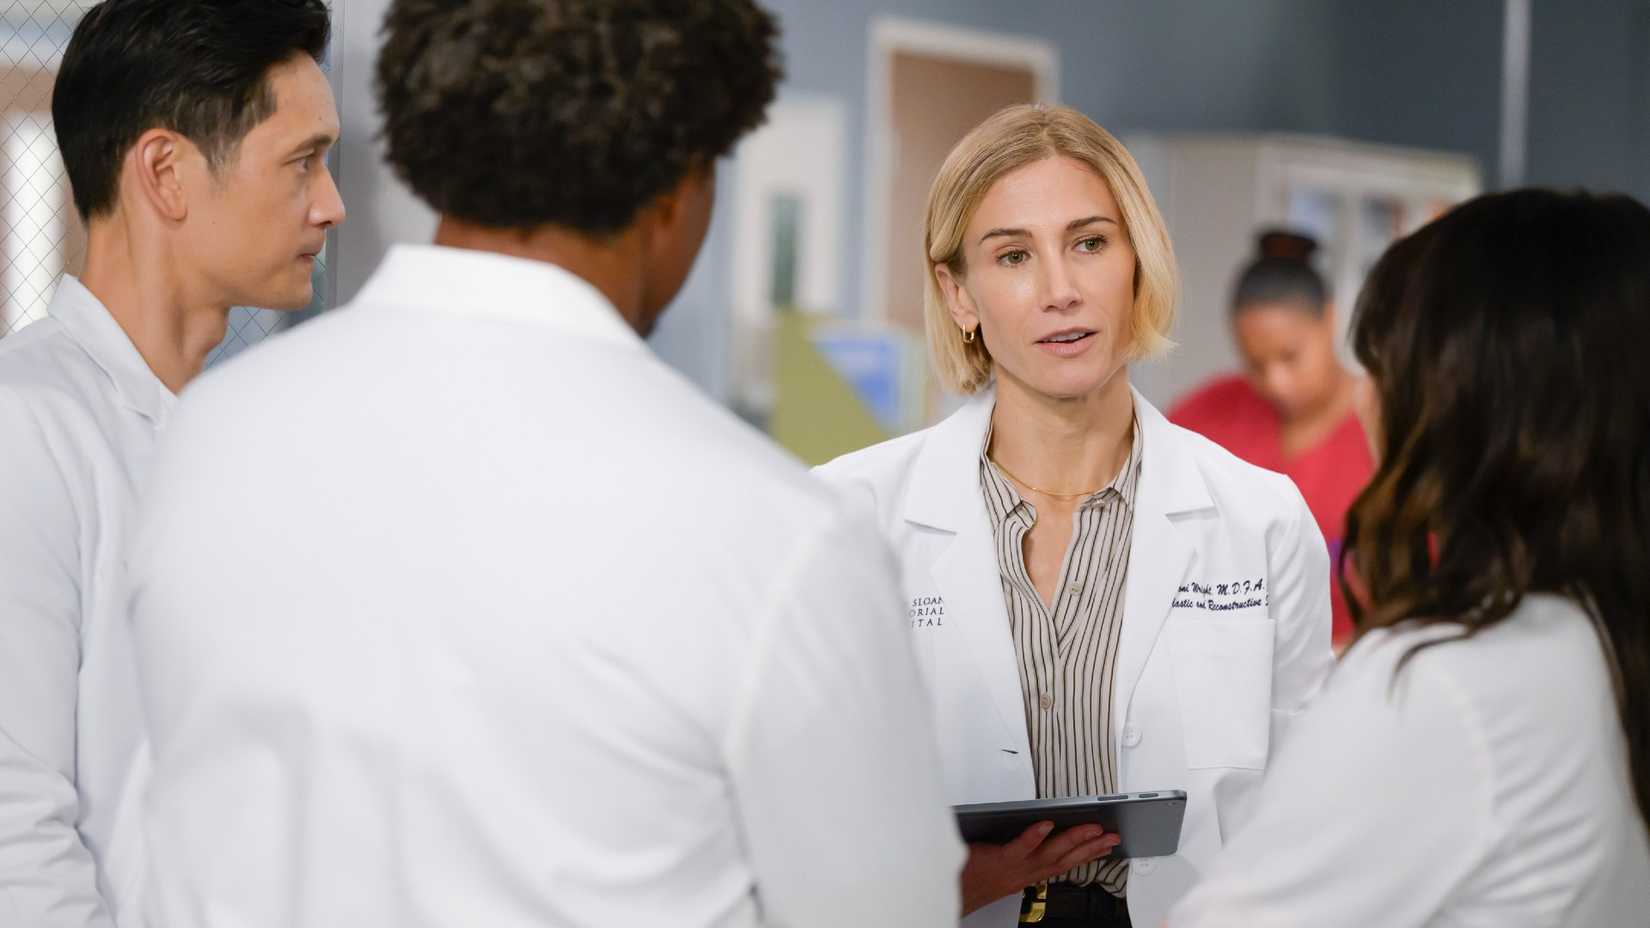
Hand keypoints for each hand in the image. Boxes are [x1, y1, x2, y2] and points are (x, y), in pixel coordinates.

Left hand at [959, 821, 1119, 915]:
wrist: (950, 891)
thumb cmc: (971, 878)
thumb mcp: (1001, 870)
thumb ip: (1018, 856)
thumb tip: (1033, 838)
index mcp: (1027, 874)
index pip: (1064, 864)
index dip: (1087, 855)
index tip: (1104, 845)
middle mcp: (1025, 873)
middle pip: (1064, 859)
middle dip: (1091, 848)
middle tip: (1111, 837)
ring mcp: (1013, 867)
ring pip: (1049, 854)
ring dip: (1073, 841)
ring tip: (1092, 829)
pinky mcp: (997, 859)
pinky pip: (1019, 847)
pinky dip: (1033, 836)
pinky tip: (1046, 824)